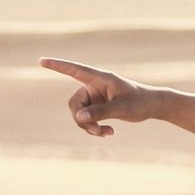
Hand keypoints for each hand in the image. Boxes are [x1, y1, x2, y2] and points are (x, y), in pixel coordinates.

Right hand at [38, 57, 156, 137]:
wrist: (152, 106)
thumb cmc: (140, 102)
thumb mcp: (122, 109)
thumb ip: (100, 112)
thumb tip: (78, 117)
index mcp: (100, 78)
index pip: (75, 70)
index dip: (57, 66)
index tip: (41, 61)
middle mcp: (94, 85)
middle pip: (75, 103)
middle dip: (82, 119)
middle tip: (96, 131)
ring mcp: (95, 96)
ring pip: (79, 114)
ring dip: (89, 126)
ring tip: (104, 133)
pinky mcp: (97, 106)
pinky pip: (86, 119)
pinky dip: (94, 127)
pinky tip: (108, 133)